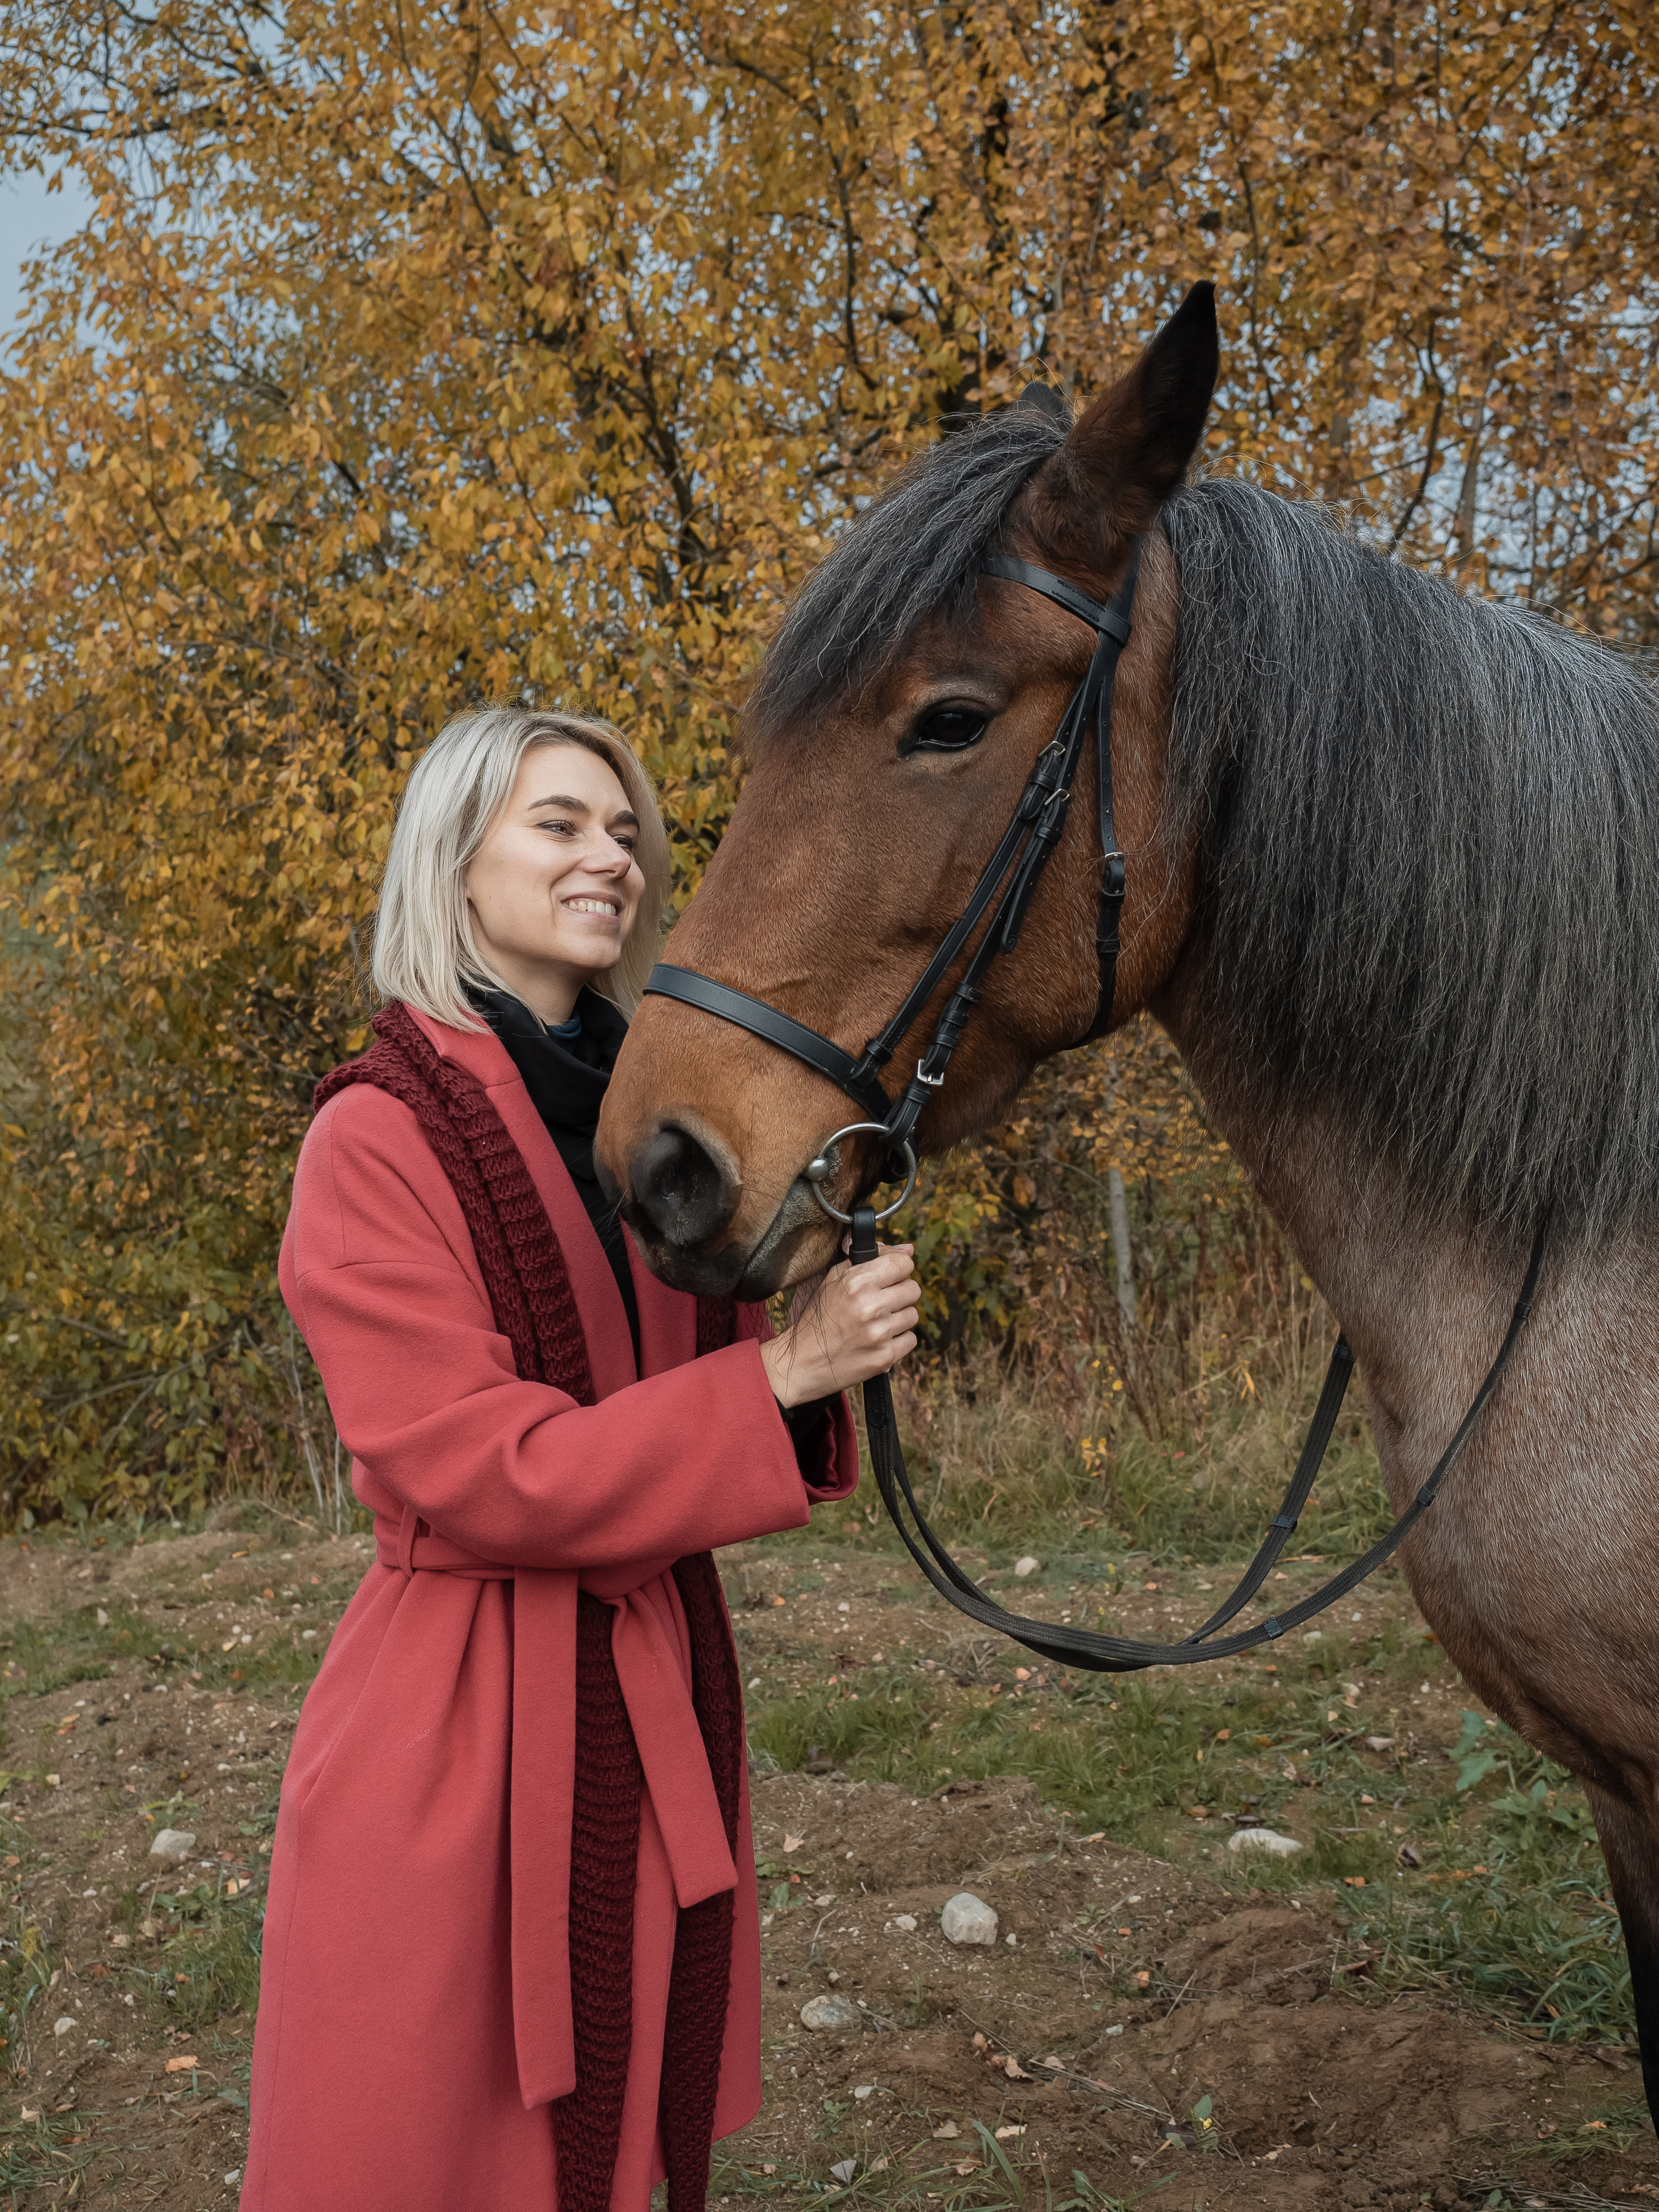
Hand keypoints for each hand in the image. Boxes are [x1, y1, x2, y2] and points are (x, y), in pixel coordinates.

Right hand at [759, 1244, 919, 1407]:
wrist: (804, 1361)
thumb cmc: (819, 1318)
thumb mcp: (834, 1280)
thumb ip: (872, 1258)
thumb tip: (909, 1249)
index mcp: (857, 1282)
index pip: (903, 1263)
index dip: (898, 1269)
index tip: (889, 1277)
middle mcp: (870, 1306)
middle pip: (913, 1289)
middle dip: (899, 1294)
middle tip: (881, 1303)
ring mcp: (879, 1333)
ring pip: (913, 1315)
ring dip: (898, 1318)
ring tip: (876, 1323)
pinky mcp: (885, 1357)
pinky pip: (910, 1340)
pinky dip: (897, 1341)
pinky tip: (878, 1340)